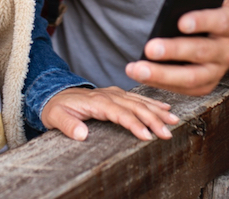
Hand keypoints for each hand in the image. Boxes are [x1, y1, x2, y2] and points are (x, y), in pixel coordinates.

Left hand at [41, 87, 178, 141]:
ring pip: (140, 101)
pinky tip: (165, 108)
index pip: (120, 113)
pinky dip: (153, 102)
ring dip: (157, 111)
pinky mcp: (118, 94)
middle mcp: (109, 95)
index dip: (134, 124)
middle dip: (153, 120)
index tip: (147, 135)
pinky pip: (138, 98)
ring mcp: (115, 93)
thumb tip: (81, 135)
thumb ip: (67, 125)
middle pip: (135, 107)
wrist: (54, 93)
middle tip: (167, 133)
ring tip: (174, 120)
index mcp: (97, 101)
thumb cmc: (56, 107)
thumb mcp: (55, 117)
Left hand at [125, 0, 228, 95]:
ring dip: (162, 74)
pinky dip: (160, 84)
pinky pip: (184, 90)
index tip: (180, 22)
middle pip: (201, 52)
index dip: (201, 21)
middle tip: (150, 48)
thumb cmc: (208, 13)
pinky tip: (140, 75)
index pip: (219, 21)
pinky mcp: (206, 85)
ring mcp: (218, 71)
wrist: (225, 38)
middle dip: (174, 51)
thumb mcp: (210, 0)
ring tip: (137, 69)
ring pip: (191, 77)